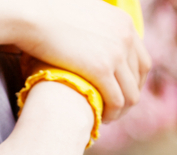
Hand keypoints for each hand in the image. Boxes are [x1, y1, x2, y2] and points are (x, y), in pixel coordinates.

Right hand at [0, 0, 150, 120]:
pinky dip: (111, 113)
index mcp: (124, 23)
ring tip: (106, 117)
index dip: (134, 81)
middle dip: (128, 97)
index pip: (142, 59)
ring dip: (121, 110)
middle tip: (113, 109)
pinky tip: (100, 118)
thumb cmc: (48, 17)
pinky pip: (116, 100)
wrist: (34, 17)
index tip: (121, 92)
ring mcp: (115, 53)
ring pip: (130, 93)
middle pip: (139, 77)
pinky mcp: (101, 69)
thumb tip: (90, 37)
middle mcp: (125, 37)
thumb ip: (95, 27)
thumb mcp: (84, 15)